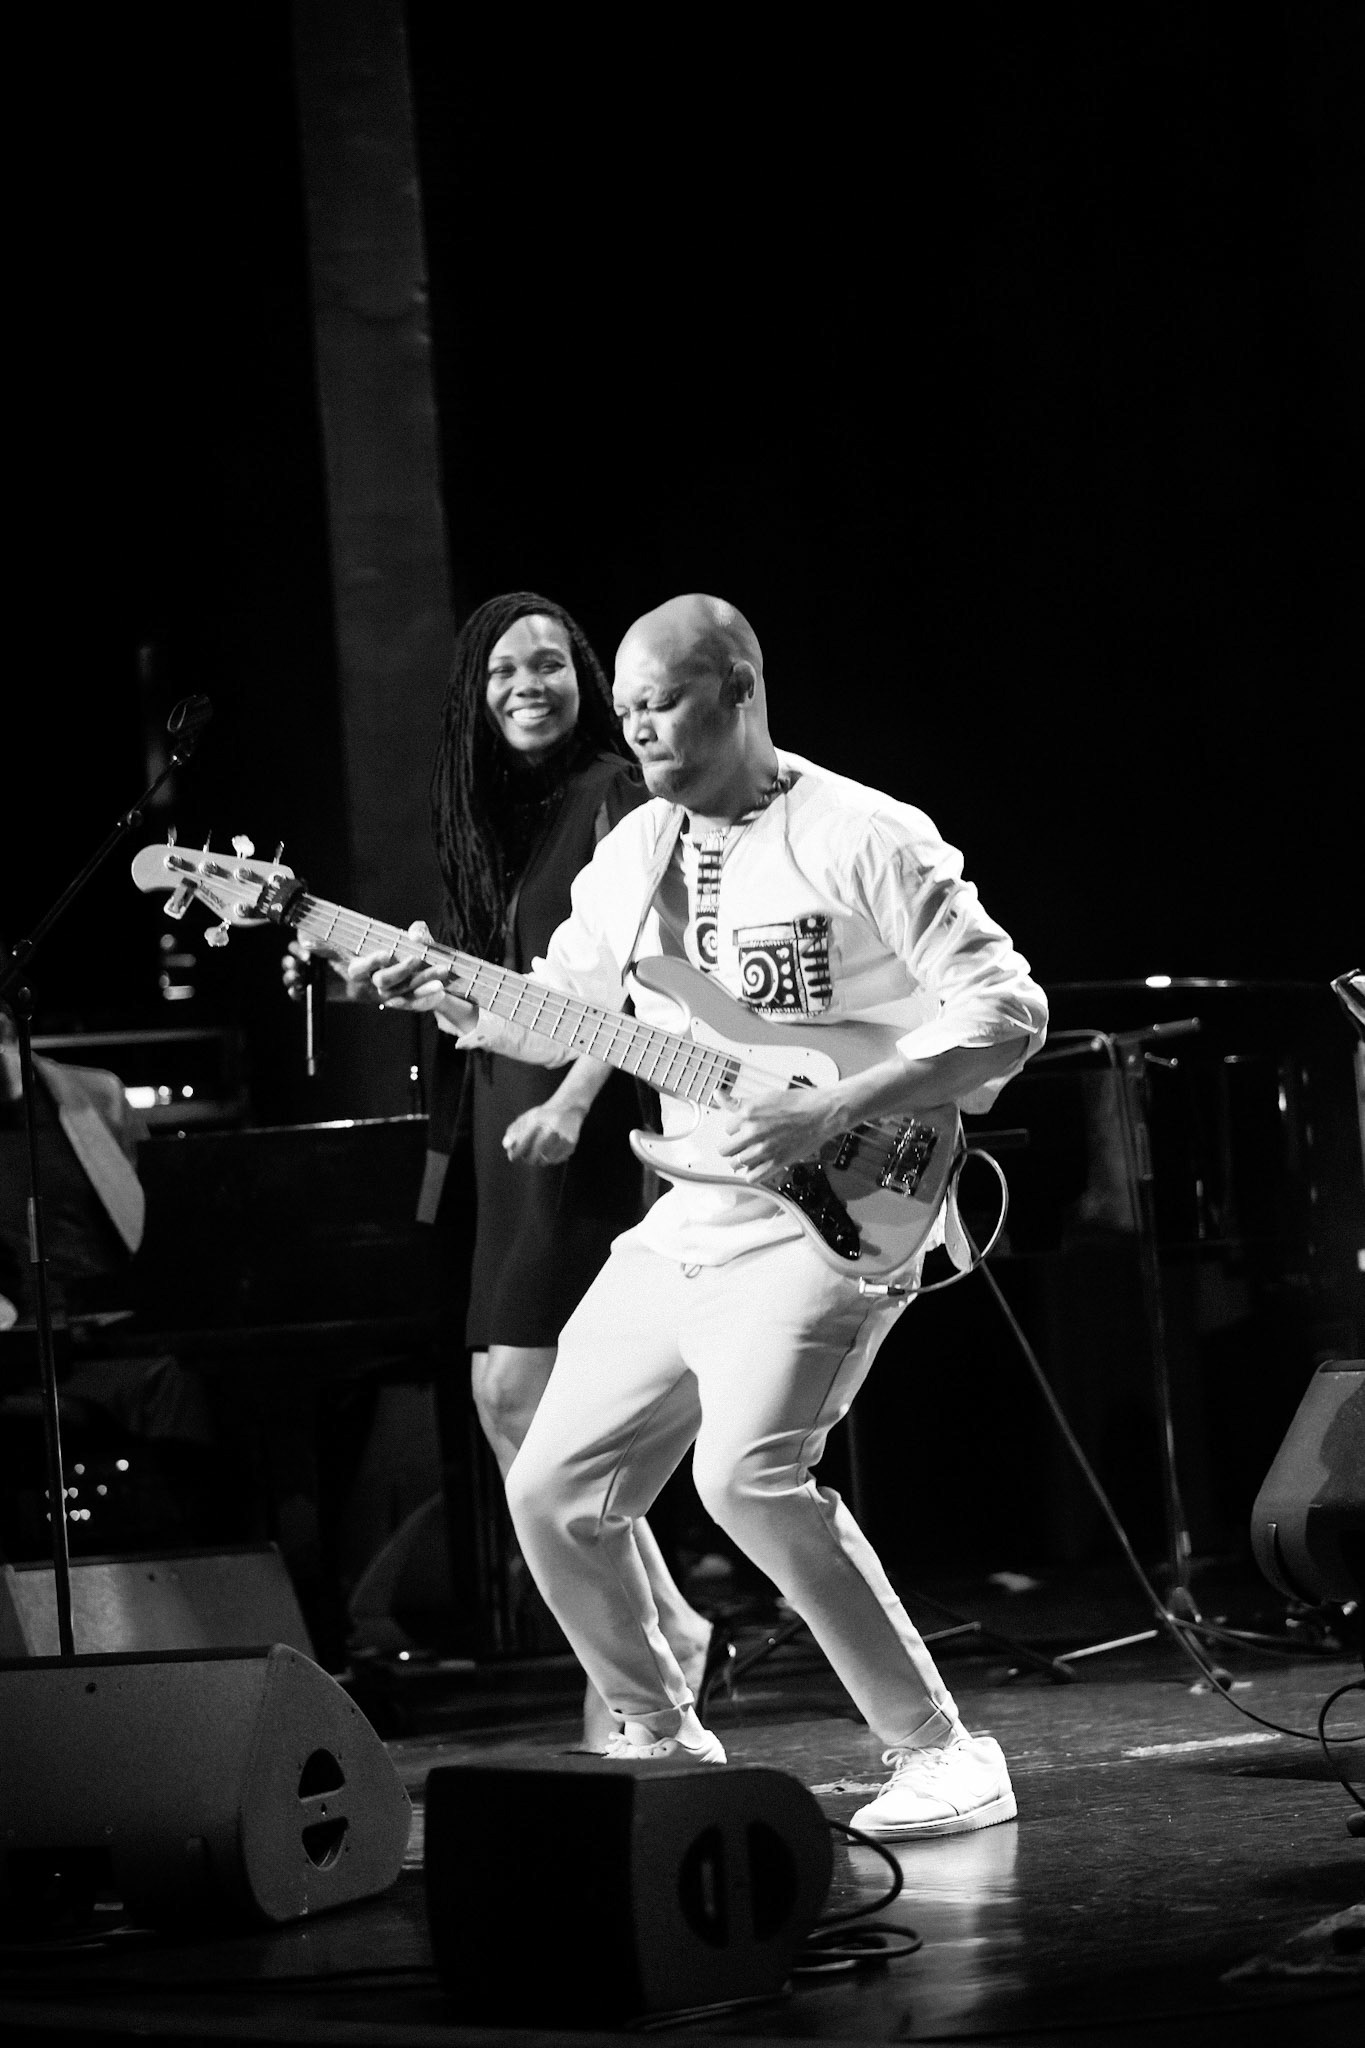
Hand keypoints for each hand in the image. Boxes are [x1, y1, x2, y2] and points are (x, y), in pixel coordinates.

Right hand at [282, 939, 378, 1005]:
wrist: (370, 983)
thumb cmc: (359, 961)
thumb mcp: (343, 951)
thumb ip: (325, 945)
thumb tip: (305, 942)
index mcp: (317, 947)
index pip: (298, 945)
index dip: (297, 949)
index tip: (307, 956)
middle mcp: (312, 961)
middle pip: (291, 959)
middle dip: (289, 963)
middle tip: (296, 967)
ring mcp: (312, 976)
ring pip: (292, 975)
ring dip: (289, 976)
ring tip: (296, 978)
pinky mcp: (315, 991)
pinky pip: (298, 992)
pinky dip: (294, 992)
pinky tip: (297, 991)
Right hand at [346, 921, 453, 1012]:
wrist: (421, 969)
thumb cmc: (413, 947)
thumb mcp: (417, 936)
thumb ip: (418, 931)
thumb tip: (416, 935)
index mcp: (365, 966)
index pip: (360, 968)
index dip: (371, 962)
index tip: (386, 954)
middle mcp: (374, 983)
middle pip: (383, 980)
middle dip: (400, 970)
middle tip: (416, 958)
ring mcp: (388, 996)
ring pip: (402, 993)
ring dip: (421, 986)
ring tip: (440, 974)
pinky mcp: (403, 1003)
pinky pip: (413, 1004)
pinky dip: (427, 997)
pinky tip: (440, 991)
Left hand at [501, 1098, 586, 1166]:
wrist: (569, 1107)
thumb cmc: (544, 1114)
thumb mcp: (527, 1117)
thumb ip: (514, 1130)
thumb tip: (506, 1146)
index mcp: (537, 1119)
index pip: (523, 1142)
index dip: (516, 1153)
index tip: (513, 1157)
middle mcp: (551, 1128)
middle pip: (535, 1154)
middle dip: (527, 1159)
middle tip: (526, 1159)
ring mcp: (563, 1136)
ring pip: (546, 1159)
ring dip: (539, 1161)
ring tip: (537, 1157)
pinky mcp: (571, 1143)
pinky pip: (557, 1159)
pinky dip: (551, 1160)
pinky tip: (548, 1155)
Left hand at [715, 1083, 841, 1179]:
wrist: (822, 1112)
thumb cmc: (799, 1102)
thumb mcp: (765, 1096)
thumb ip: (738, 1101)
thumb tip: (718, 1095)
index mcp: (748, 1113)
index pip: (727, 1129)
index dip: (735, 1130)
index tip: (741, 1130)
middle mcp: (753, 1132)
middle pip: (726, 1150)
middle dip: (731, 1148)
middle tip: (739, 1146)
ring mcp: (764, 1149)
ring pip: (736, 1164)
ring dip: (740, 1161)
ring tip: (749, 1156)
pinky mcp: (777, 1162)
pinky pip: (753, 1177)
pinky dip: (752, 1174)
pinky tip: (757, 1167)